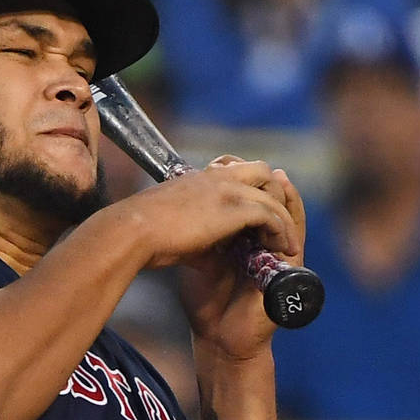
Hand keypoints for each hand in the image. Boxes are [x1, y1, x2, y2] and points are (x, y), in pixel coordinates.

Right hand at [105, 158, 300, 270]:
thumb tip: (198, 250)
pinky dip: (281, 230)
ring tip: (287, 245)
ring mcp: (226, 189)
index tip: (258, 219)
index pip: (237, 170)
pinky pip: (270, 214)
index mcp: (199, 178)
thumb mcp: (170, 223)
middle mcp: (216, 177)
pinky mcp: (233, 207)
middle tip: (277, 227)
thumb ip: (190, 228)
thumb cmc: (140, 234)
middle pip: (262, 172)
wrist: (132, 232)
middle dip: (274, 197)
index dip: (252, 190)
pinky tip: (281, 249)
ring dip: (284, 220)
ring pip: (272, 194)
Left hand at [177, 158, 304, 363]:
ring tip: (274, 174)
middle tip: (247, 168)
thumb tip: (187, 202)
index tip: (226, 164)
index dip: (242, 180)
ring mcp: (278, 253)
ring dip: (281, 192)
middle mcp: (262, 241)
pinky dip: (293, 211)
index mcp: (243, 237)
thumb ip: (206, 233)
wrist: (219, 336)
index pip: (250, 199)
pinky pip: (297, 231)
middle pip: (270, 200)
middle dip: (262, 181)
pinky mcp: (289, 266)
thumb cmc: (208, 301)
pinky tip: (286, 191)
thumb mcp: (204, 257)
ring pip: (288, 211)